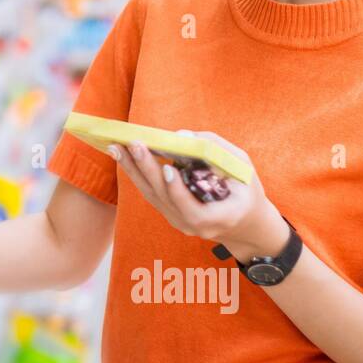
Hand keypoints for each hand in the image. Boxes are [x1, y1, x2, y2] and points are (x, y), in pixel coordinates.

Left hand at [110, 130, 288, 261]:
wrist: (244, 224)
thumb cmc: (246, 191)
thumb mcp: (244, 169)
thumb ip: (217, 151)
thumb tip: (181, 136)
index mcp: (218, 218)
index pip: (192, 209)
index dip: (178, 190)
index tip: (168, 168)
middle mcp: (193, 225)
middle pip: (164, 198)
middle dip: (146, 170)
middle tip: (133, 145)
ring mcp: (179, 222)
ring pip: (151, 195)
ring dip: (132, 169)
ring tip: (117, 147)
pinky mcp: (170, 215)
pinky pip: (151, 194)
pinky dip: (137, 173)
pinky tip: (124, 156)